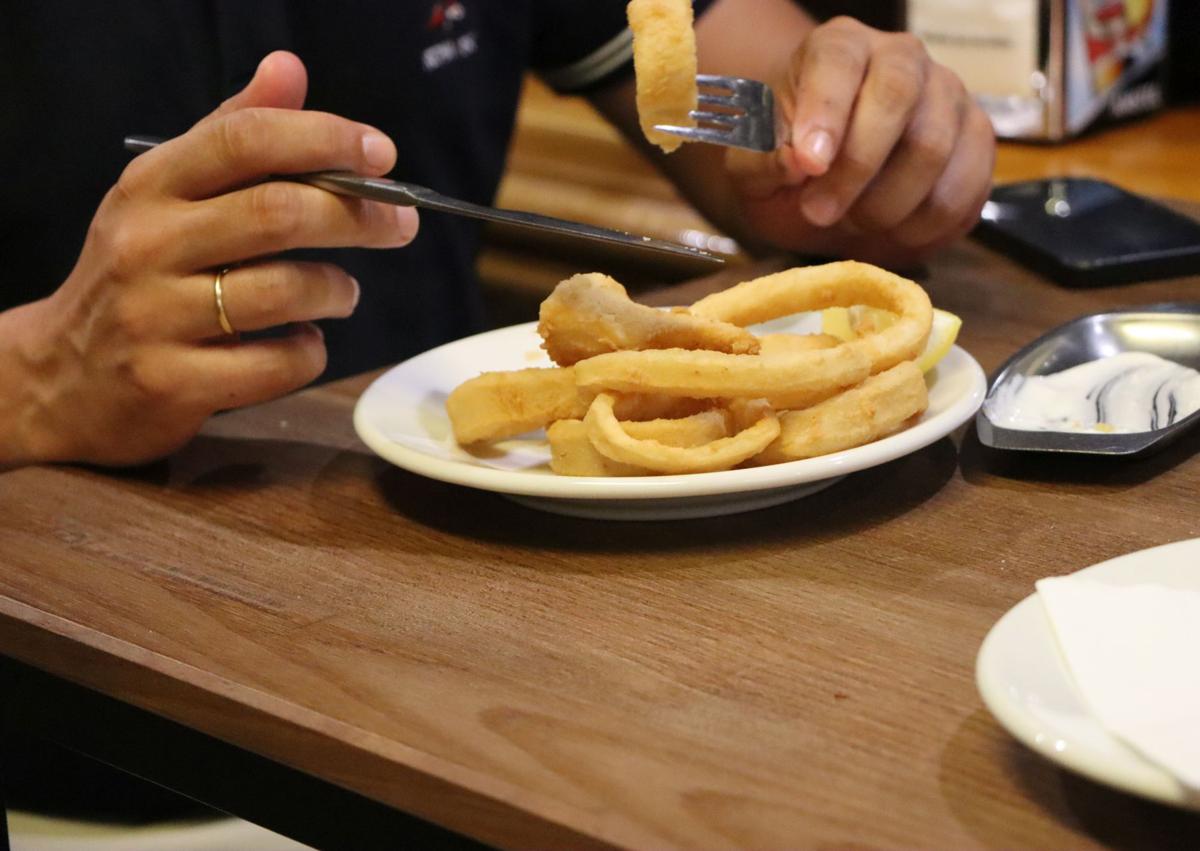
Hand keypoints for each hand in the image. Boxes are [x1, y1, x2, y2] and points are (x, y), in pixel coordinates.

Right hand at [1, 51, 417, 466]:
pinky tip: (303, 343)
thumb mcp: (169, 195)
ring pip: (285, 291)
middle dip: (359, 216)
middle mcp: (148, 243)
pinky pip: (275, 364)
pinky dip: (308, 353)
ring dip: (336, 291)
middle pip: (278, 214)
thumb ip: (231, 135)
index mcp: (153, 185)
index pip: (244, 140)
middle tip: (399, 226)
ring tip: (342, 293)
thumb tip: (289, 69)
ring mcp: (156, 316)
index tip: (382, 154)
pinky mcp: (172, 382)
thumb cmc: (142, 274)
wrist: (66, 375)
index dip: (324, 139)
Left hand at [726, 17, 994, 265]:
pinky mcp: (978, 146)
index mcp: (841, 48)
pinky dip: (923, 227)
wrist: (824, 186)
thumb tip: (797, 162)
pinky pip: (963, 191)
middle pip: (899, 100)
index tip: (809, 164)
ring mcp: (950, 99)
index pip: (840, 61)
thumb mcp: (753, 166)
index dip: (826, 112)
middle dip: (856, 169)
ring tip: (850, 222)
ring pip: (934, 150)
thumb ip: (763, 159)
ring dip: (885, 205)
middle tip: (818, 213)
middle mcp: (904, 60)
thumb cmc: (787, 165)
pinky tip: (890, 233)